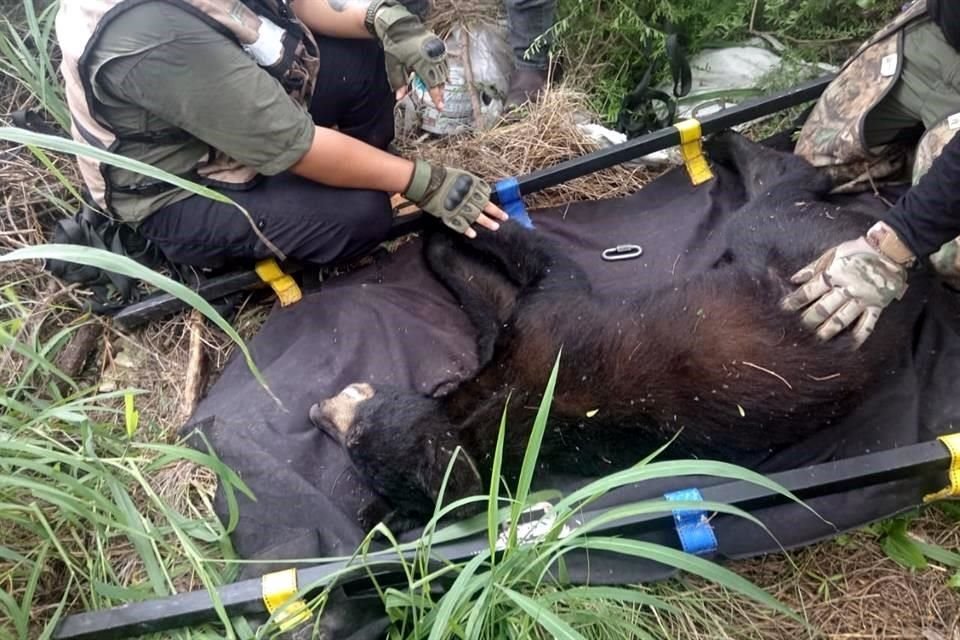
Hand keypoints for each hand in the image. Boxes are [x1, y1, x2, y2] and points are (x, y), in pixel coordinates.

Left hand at [366, 0, 447, 108]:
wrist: (399, 24)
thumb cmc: (395, 45)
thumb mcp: (393, 65)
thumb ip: (398, 82)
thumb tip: (400, 97)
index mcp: (420, 62)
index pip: (431, 84)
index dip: (436, 97)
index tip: (440, 107)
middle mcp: (431, 56)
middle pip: (440, 79)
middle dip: (439, 91)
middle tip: (438, 101)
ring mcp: (437, 49)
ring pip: (444, 71)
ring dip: (441, 82)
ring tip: (438, 89)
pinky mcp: (439, 45)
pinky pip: (445, 62)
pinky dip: (443, 71)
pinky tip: (441, 77)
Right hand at [403, 160, 507, 237]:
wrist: (428, 183)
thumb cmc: (443, 177)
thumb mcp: (462, 176)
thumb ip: (472, 184)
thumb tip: (479, 190)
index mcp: (472, 187)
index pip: (487, 197)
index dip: (494, 203)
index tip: (500, 208)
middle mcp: (468, 197)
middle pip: (485, 207)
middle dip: (496, 214)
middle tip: (504, 219)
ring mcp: (460, 207)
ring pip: (477, 217)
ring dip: (486, 223)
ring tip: (495, 227)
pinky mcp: (450, 215)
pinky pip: (460, 224)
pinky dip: (467, 230)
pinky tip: (473, 234)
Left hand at [780, 222, 913, 347]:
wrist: (891, 249)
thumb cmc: (859, 250)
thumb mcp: (833, 253)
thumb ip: (813, 267)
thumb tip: (794, 279)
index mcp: (835, 274)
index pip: (810, 291)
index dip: (795, 300)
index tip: (784, 309)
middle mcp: (848, 289)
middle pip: (824, 308)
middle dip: (809, 320)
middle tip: (797, 330)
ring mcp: (863, 299)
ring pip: (842, 319)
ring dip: (828, 331)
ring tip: (817, 340)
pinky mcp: (877, 306)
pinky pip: (868, 324)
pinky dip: (859, 336)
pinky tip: (849, 346)